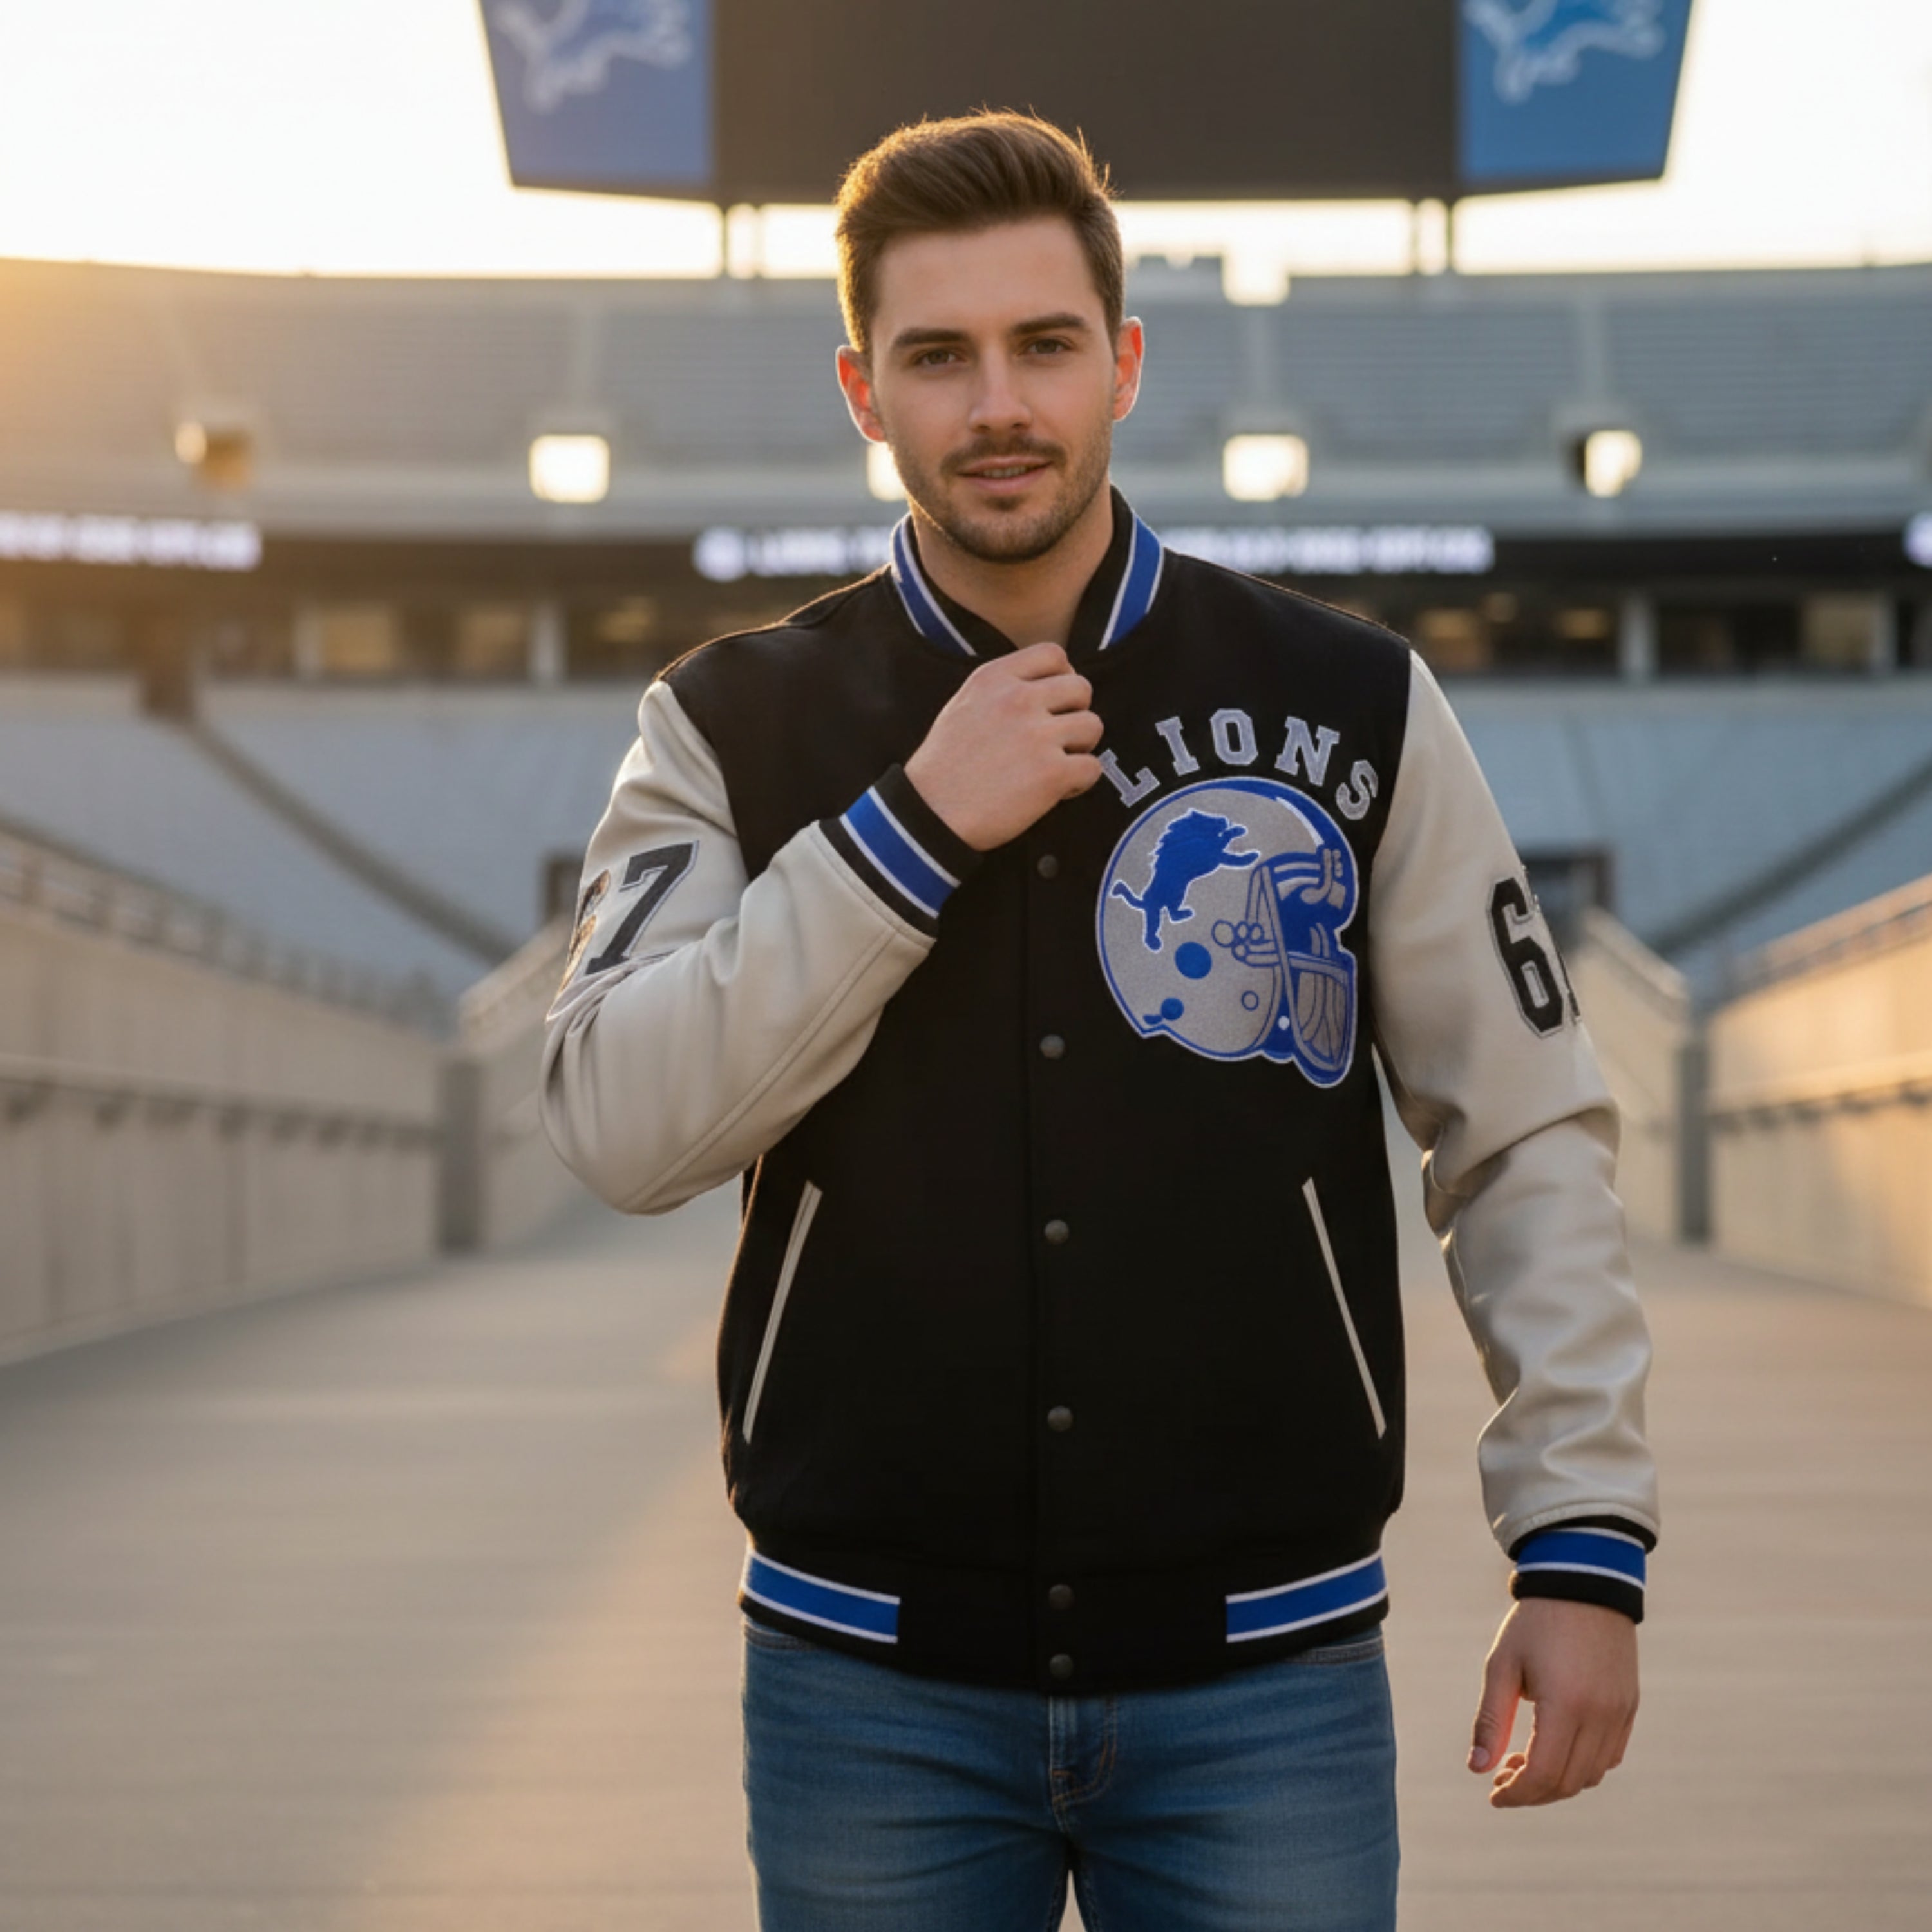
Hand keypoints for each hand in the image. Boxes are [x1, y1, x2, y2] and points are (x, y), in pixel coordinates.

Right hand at [904, 642, 1103, 850]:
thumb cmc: (944, 767)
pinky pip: (1093, 767)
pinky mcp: (1051, 774)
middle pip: (1081, 687)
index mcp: (994, 679)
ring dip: (1080, 748)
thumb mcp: (962, 706)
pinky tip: (1056, 790)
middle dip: (1075, 712)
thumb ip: (1001, 689)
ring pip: (1093, 725)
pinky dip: (1080, 782)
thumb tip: (1044, 687)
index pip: (1053, 653)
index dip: (1062, 676)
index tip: (1053, 702)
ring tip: (1054, 765)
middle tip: (1057, 738)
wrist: (930, 815)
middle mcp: (1018, 700)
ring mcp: (1037, 736)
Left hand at [1468, 1598, 1638, 1807]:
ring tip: (1524, 1760)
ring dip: (1558, 1781)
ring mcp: (1620, 1713)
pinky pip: (1610, 1755)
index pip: (1543, 1774)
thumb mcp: (1502, 1665)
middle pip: (1568, 1782)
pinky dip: (1583, 1765)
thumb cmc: (1533, 1623)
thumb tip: (1478, 1769)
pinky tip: (1556, 1748)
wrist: (1581, 1583)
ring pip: (1591, 1774)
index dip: (1516, 1793)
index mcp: (1565, 1705)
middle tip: (1502, 1777)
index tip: (1493, 1794)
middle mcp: (1600, 1715)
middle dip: (1533, 1792)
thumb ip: (1491, 1720)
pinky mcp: (1629, 1706)